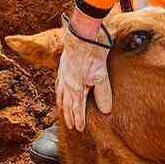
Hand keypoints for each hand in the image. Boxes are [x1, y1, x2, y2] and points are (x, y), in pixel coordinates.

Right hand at [56, 10, 112, 130]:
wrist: (80, 34)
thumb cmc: (92, 54)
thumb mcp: (101, 75)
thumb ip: (103, 94)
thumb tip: (105, 111)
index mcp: (76, 89)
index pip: (77, 108)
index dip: (78, 119)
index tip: (79, 129)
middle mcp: (67, 84)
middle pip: (67, 104)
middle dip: (69, 116)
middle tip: (70, 126)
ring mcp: (64, 74)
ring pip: (61, 94)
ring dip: (62, 105)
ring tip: (62, 111)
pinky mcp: (63, 65)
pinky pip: (58, 82)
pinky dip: (58, 90)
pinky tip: (60, 90)